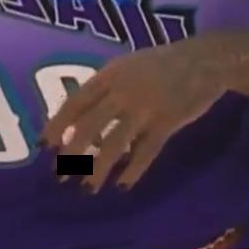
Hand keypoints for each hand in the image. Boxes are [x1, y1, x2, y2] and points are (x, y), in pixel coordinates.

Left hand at [41, 37, 238, 192]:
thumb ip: (105, 88)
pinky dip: (133, 170)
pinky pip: (146, 151)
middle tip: (59, 174)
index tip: (45, 145)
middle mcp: (123, 91)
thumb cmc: (161, 64)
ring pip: (115, 143)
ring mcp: (145, 108)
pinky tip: (122, 185)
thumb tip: (78, 117)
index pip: (76, 102)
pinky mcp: (167, 123)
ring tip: (87, 187)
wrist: (203, 61)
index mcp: (110, 75)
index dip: (58, 124)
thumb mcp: (127, 66)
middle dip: (72, 152)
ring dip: (98, 168)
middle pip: (90, 126)